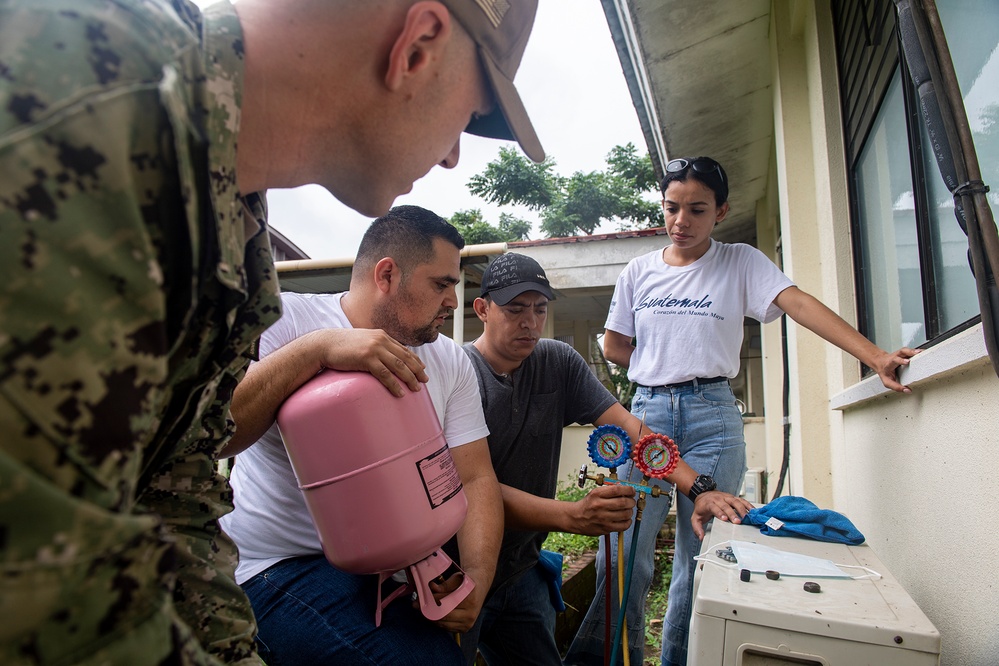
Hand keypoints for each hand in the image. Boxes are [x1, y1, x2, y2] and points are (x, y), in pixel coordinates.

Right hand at [303, 328, 428, 396]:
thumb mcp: (363, 342)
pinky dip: (394, 384)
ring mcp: (374, 349)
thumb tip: (384, 359)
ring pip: (398, 365)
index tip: (422, 369)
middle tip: (425, 381)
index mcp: (382, 336)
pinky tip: (400, 392)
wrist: (324, 344)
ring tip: (416, 388)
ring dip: (409, 378)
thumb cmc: (342, 346)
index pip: (404, 349)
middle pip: (405, 357)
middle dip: (417, 370)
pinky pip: (385, 374)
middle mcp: (381, 340)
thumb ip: (375, 347)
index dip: (415, 360)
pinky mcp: (366, 358)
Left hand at [426, 571, 483, 632]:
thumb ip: (444, 585)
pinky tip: (432, 614)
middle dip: (428, 610)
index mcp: (469, 599)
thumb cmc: (465, 582)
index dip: (432, 600)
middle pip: (443, 615)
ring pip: (443, 623)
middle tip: (417, 604)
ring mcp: (468, 623)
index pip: (446, 602)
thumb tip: (432, 588)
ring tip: (422, 609)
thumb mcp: (456, 579)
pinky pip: (446, 627)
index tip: (421, 597)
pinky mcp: (464, 629)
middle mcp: (470, 614)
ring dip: (430, 617)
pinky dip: (437, 621)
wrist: (479, 589)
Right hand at [569, 484, 635, 535]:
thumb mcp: (595, 493)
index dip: (628, 489)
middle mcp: (600, 506)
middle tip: (631, 501)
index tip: (632, 491)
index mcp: (597, 494)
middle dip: (631, 501)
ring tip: (627, 510)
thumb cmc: (587, 505)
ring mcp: (603, 518)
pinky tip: (625, 519)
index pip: (617, 489)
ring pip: (625, 514)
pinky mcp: (606, 528)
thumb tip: (626, 490)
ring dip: (630, 511)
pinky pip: (623, 526)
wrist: (575, 518)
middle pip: (623, 502)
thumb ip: (609, 490)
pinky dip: (628, 521)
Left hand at [690, 491, 752, 539]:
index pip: (715, 508)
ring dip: (742, 509)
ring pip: (735, 501)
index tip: (725, 519)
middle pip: (726, 506)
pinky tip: (752, 510)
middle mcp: (718, 499)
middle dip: (732, 513)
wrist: (703, 494)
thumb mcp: (695, 517)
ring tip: (747, 517)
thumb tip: (701, 537)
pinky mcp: (732, 497)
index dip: (720, 513)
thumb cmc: (702, 507)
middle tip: (738, 521)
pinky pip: (741, 500)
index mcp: (709, 504)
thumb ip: (697, 528)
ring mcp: (726, 497)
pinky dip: (747, 505)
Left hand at [871, 347, 920, 392]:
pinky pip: (911, 351)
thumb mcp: (887, 381)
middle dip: (909, 352)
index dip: (901, 360)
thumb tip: (908, 391)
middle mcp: (895, 356)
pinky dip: (918, 351)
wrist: (880, 362)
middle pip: (901, 351)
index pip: (894, 360)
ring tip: (923, 352)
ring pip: (907, 350)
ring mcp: (900, 354)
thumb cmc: (884, 372)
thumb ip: (896, 387)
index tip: (907, 362)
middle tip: (917, 353)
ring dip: (915, 351)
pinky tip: (924, 352)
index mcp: (890, 363)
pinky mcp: (904, 353)